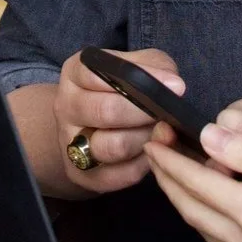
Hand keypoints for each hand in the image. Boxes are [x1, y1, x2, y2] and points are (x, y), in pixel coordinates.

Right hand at [14, 48, 184, 198]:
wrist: (91, 126)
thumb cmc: (121, 90)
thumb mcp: (138, 66)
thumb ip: (154, 68)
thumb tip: (172, 86)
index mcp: (74, 74)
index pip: (98, 74)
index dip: (141, 81)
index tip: (175, 86)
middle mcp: (66, 107)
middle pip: (107, 112)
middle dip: (146, 114)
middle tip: (168, 115)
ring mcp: (69, 143)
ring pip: (113, 146)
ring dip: (145, 140)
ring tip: (160, 133)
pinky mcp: (82, 175)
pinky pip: (120, 174)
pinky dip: (143, 164)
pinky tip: (151, 152)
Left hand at [145, 121, 241, 241]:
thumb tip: (211, 140)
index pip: (195, 183)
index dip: (170, 159)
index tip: (156, 139)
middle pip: (192, 211)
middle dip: (169, 181)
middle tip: (158, 154)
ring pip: (208, 232)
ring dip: (187, 204)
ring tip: (181, 180)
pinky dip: (211, 224)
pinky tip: (221, 213)